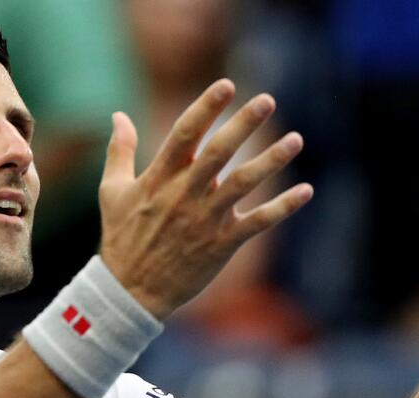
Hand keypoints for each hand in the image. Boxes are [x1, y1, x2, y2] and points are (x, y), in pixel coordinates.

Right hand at [96, 79, 312, 318]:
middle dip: (243, 124)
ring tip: (296, 140)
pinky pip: (257, 223)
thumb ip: (120, 151)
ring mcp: (204, 220)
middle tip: (267, 100)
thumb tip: (118, 115)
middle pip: (218, 153)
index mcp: (159, 179)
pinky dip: (282, 208)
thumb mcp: (112, 192)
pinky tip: (306, 191)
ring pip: (242, 184)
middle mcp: (184, 195)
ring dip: (271, 161)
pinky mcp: (220, 245)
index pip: (185, 135)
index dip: (206, 108)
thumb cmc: (122, 239)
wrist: (130, 292)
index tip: (227, 85)